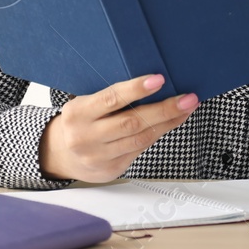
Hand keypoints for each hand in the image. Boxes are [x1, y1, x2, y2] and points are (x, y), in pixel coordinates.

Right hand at [38, 73, 198, 182]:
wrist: (61, 154)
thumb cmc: (80, 120)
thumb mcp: (86, 103)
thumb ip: (110, 97)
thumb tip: (151, 83)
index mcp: (78, 113)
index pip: (111, 99)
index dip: (136, 89)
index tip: (159, 79)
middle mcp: (86, 137)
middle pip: (132, 122)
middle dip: (164, 109)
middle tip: (187, 98)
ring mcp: (99, 156)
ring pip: (140, 138)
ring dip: (168, 122)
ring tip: (186, 109)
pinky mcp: (111, 169)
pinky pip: (140, 150)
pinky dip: (158, 134)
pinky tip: (171, 123)